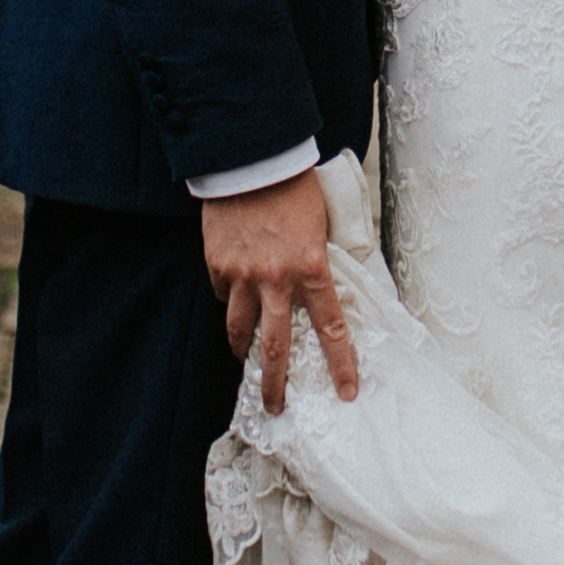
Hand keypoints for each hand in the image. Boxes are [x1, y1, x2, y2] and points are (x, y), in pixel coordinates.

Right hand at [201, 166, 359, 409]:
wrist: (252, 158)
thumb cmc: (294, 186)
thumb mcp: (322, 224)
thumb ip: (321, 260)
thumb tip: (324, 288)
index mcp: (312, 268)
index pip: (331, 328)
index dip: (341, 364)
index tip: (346, 392)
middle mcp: (276, 278)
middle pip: (274, 346)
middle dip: (274, 382)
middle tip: (274, 406)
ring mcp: (242, 274)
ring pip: (239, 328)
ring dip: (242, 350)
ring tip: (245, 362)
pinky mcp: (217, 263)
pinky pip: (223, 295)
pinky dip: (230, 301)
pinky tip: (234, 300)